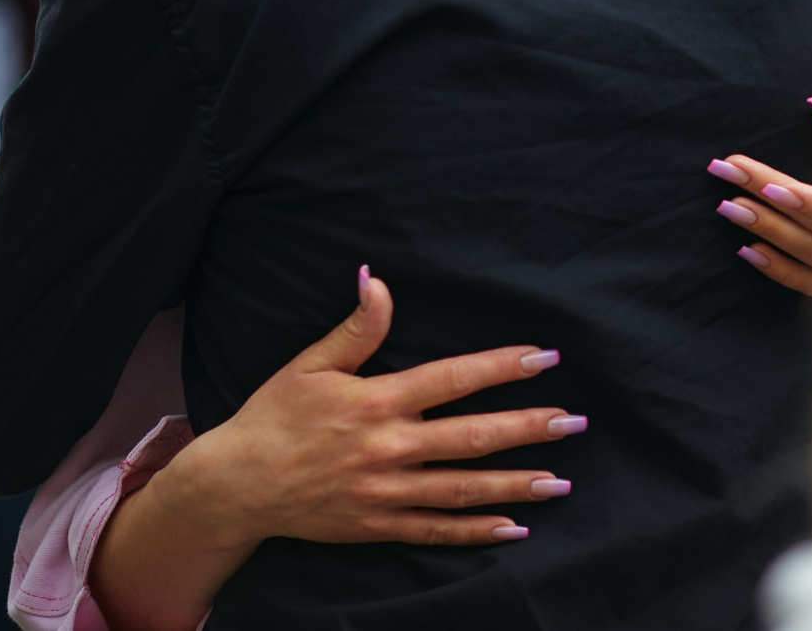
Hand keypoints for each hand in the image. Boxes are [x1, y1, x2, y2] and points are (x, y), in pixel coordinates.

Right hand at [137, 270, 581, 549]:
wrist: (236, 485)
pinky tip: (514, 528)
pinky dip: (475, 531)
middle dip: (528, 428)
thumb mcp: (310, 364)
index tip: (544, 357)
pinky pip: (434, 530)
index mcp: (376, 402)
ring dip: (516, 484)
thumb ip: (356, 328)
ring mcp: (384, 492)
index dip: (501, 367)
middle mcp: (387, 448)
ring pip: (462, 489)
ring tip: (562, 480)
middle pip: (471, 437)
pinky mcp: (377, 525)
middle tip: (575, 421)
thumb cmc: (273, 417)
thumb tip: (378, 280)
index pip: (452, 379)